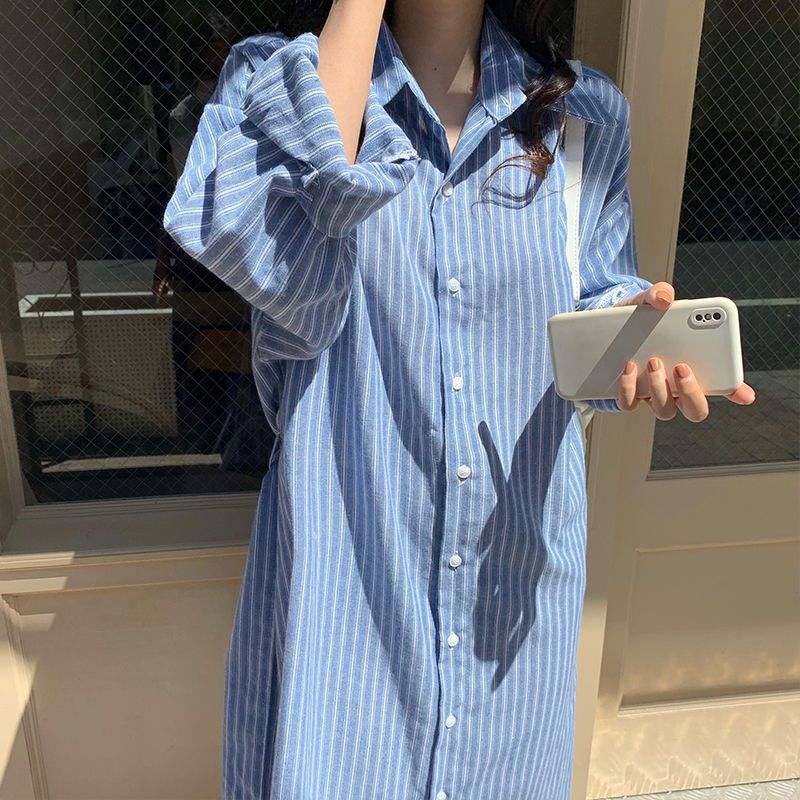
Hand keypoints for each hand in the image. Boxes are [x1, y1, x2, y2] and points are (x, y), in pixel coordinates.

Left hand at [612, 282, 756, 420]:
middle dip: (691, 391)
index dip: (736, 392)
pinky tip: (628, 367)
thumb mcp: (648, 302)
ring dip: (660, 388)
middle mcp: (677, 388)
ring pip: (665, 410)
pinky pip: (630, 403)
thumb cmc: (639, 318)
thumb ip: (659, 293)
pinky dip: (629, 388)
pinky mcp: (628, 395)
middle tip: (682, 367)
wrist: (606, 328)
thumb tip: (665, 298)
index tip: (742, 392)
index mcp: (695, 367)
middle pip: (695, 409)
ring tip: (653, 360)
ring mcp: (653, 395)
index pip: (724, 385)